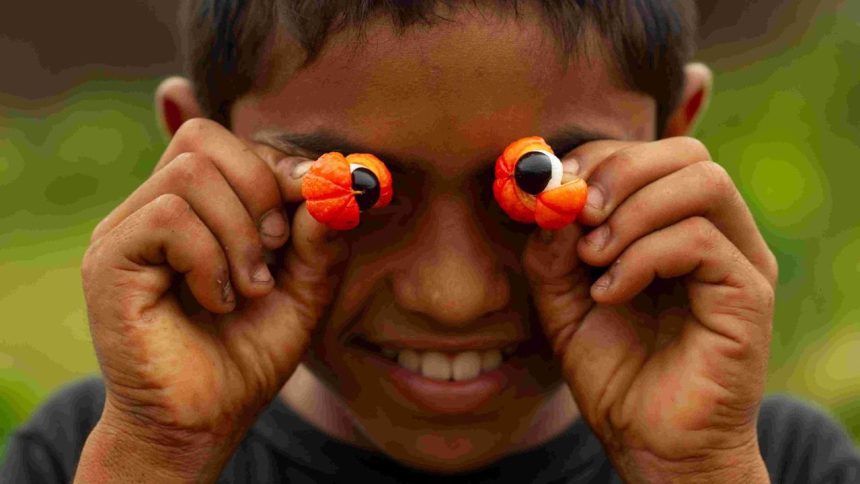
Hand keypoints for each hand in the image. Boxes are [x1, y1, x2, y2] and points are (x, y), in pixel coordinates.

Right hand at [75, 119, 344, 481]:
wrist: (203, 422)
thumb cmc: (249, 353)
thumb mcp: (304, 288)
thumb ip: (320, 235)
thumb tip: (334, 180)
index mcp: (198, 206)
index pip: (230, 142)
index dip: (279, 165)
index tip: (316, 200)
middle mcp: (155, 208)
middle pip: (204, 139)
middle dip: (260, 189)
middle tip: (275, 249)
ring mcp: (126, 231)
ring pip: (189, 175)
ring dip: (240, 234)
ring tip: (251, 287)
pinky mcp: (109, 260)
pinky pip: (168, 218)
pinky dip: (211, 260)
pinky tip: (220, 301)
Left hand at [523, 137, 776, 482]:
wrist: (650, 440)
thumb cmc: (613, 369)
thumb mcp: (561, 301)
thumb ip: (552, 250)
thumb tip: (551, 198)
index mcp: (671, 224)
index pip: (649, 154)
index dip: (599, 157)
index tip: (554, 188)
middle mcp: (713, 231)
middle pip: (685, 153)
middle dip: (619, 171)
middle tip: (578, 214)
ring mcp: (736, 258)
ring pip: (701, 182)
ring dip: (632, 211)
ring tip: (594, 258)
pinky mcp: (748, 291)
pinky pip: (699, 238)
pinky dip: (642, 256)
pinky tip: (610, 294)